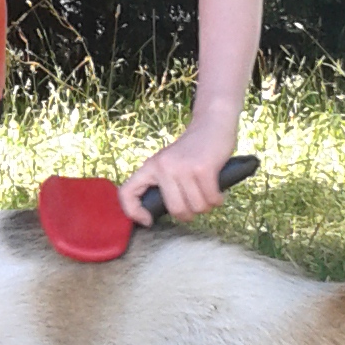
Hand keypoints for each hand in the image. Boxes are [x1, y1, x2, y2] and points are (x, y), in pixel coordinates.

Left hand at [120, 117, 239, 227]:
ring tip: (207, 194)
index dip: (133, 212)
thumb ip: (162, 183)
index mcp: (151, 167)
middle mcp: (164, 167)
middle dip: (189, 215)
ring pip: (196, 207)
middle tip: (195, 206)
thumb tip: (155, 215)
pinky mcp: (203, 168)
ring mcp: (183, 167)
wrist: (212, 123)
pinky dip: (217, 200)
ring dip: (206, 206)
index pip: (127, 192)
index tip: (148, 221)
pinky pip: (211, 199)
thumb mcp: (168, 163)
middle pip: (176, 209)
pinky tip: (218, 192)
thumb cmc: (191, 150)